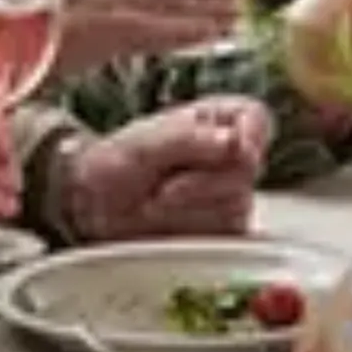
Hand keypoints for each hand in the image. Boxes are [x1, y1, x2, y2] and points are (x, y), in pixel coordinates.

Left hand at [59, 97, 268, 241]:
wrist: (95, 208)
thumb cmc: (117, 164)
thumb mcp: (144, 143)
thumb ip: (189, 138)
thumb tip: (234, 142)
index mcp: (218, 118)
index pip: (256, 118)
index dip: (250, 134)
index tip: (233, 149)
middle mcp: (232, 154)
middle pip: (247, 168)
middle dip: (200, 183)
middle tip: (162, 187)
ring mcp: (231, 193)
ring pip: (235, 204)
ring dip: (188, 208)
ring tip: (156, 203)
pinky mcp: (225, 228)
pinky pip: (225, 233)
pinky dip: (190, 229)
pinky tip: (167, 222)